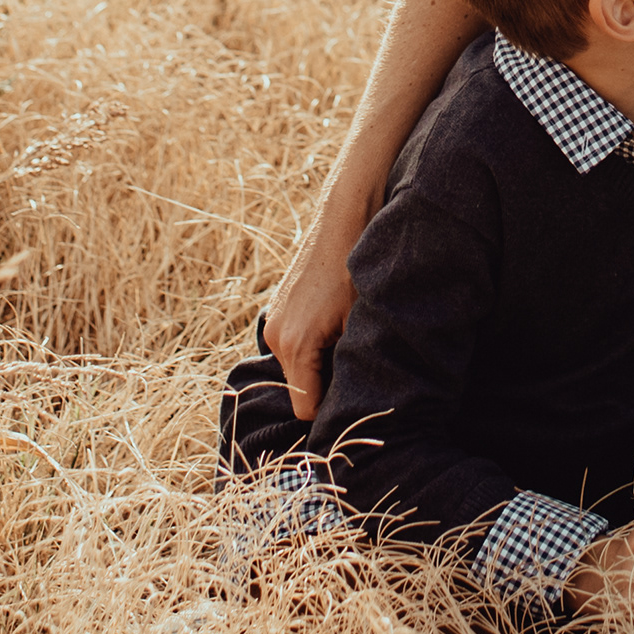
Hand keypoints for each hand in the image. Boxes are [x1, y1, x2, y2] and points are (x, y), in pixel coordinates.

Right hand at [260, 233, 355, 421]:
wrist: (344, 220)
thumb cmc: (357, 272)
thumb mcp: (360, 325)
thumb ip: (349, 368)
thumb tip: (354, 402)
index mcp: (296, 346)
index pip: (305, 409)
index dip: (330, 413)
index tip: (355, 407)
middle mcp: (276, 339)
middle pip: (300, 391)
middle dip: (325, 389)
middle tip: (358, 373)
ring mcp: (272, 324)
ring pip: (297, 368)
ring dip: (319, 366)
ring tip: (347, 343)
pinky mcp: (277, 311)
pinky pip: (293, 347)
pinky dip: (312, 348)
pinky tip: (334, 327)